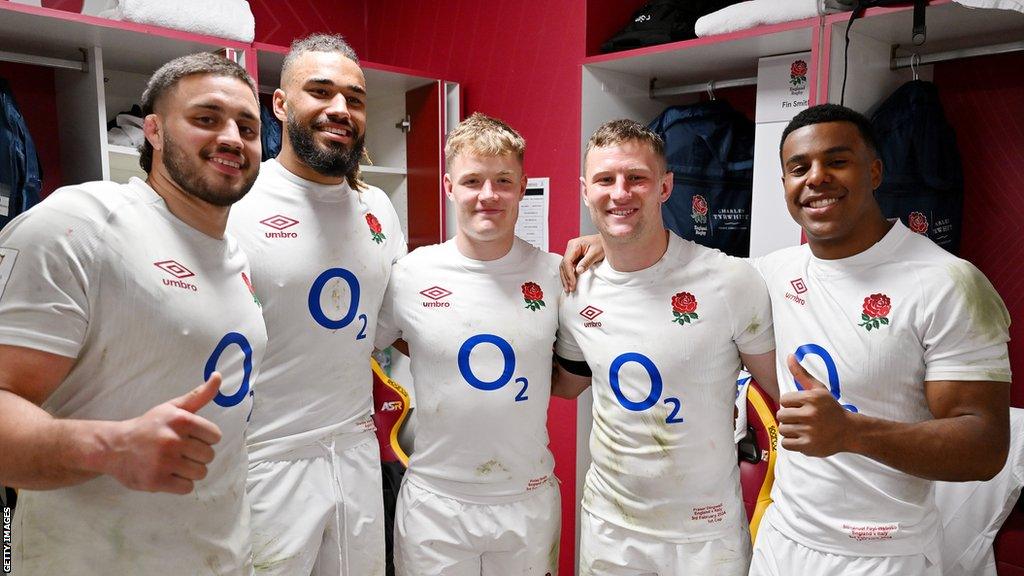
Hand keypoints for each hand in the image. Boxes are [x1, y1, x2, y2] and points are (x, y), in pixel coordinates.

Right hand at [104, 373, 223, 493]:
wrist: (115, 447)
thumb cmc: (149, 426)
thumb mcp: (172, 407)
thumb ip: (199, 395)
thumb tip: (218, 376)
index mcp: (180, 420)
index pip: (215, 436)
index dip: (205, 438)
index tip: (190, 437)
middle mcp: (172, 440)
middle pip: (209, 456)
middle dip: (197, 455)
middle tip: (180, 451)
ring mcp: (164, 462)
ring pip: (200, 473)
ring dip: (190, 471)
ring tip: (175, 463)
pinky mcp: (156, 481)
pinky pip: (187, 488)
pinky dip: (181, 484)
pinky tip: (169, 474)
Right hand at [559, 234, 603, 291]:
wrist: (607, 240)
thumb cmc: (602, 244)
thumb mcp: (596, 253)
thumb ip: (586, 262)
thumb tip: (578, 271)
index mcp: (574, 245)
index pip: (567, 261)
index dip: (569, 273)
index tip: (572, 283)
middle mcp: (571, 248)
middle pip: (564, 265)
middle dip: (566, 278)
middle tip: (569, 288)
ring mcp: (571, 253)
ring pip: (564, 267)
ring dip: (566, 278)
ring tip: (568, 289)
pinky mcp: (574, 257)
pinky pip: (569, 267)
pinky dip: (569, 276)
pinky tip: (570, 283)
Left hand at [777, 356, 851, 457]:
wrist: (849, 431)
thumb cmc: (830, 408)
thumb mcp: (819, 389)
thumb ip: (801, 374)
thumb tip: (789, 356)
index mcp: (812, 398)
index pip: (783, 400)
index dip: (790, 404)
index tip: (801, 407)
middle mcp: (811, 414)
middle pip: (781, 415)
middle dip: (789, 417)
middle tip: (801, 419)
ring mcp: (810, 431)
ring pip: (783, 429)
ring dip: (790, 430)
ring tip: (802, 428)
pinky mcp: (809, 446)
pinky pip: (786, 443)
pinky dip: (791, 442)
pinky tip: (802, 438)